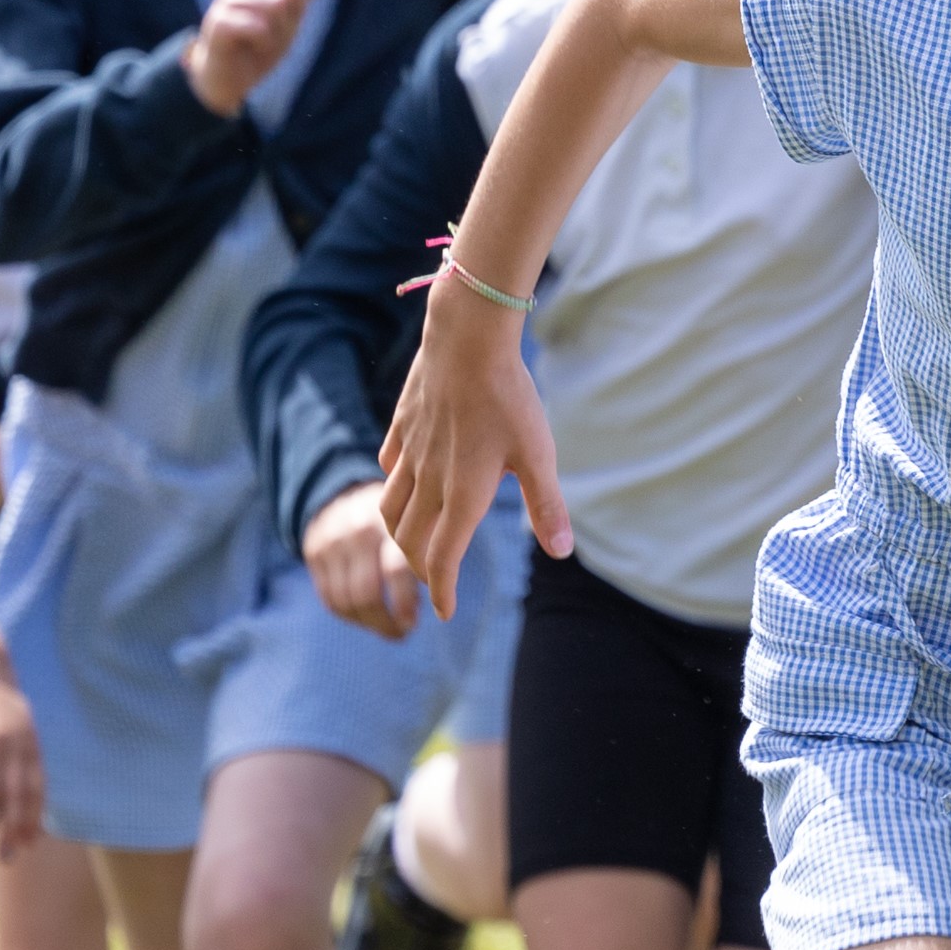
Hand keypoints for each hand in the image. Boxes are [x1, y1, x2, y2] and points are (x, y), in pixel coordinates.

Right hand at [184, 0, 324, 118]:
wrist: (228, 78)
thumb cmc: (260, 43)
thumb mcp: (290, 14)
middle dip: (296, 11)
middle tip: (280, 29)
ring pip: (277, 2)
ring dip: (280, 29)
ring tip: (266, 40)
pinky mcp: (218, 22)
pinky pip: (259, 26)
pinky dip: (265, 42)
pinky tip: (255, 46)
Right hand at [306, 479, 421, 638]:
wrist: (344, 484)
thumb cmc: (396, 506)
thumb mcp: (413, 507)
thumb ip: (428, 537)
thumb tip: (446, 583)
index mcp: (386, 519)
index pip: (395, 569)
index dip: (407, 601)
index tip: (423, 616)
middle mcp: (354, 532)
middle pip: (366, 592)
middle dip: (389, 620)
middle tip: (408, 629)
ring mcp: (331, 544)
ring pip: (347, 601)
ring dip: (373, 624)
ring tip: (395, 630)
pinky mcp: (313, 554)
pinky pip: (331, 600)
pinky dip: (353, 618)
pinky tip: (372, 620)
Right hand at [378, 276, 566, 616]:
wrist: (467, 338)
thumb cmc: (509, 396)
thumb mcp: (538, 454)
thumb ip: (547, 506)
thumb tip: (561, 552)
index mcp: (462, 495)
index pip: (442, 560)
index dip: (443, 591)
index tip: (446, 611)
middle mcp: (429, 480)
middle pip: (409, 542)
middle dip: (421, 568)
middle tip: (438, 578)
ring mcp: (410, 453)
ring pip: (390, 508)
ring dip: (400, 534)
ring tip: (415, 540)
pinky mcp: (402, 426)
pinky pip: (389, 467)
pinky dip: (393, 485)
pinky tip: (406, 481)